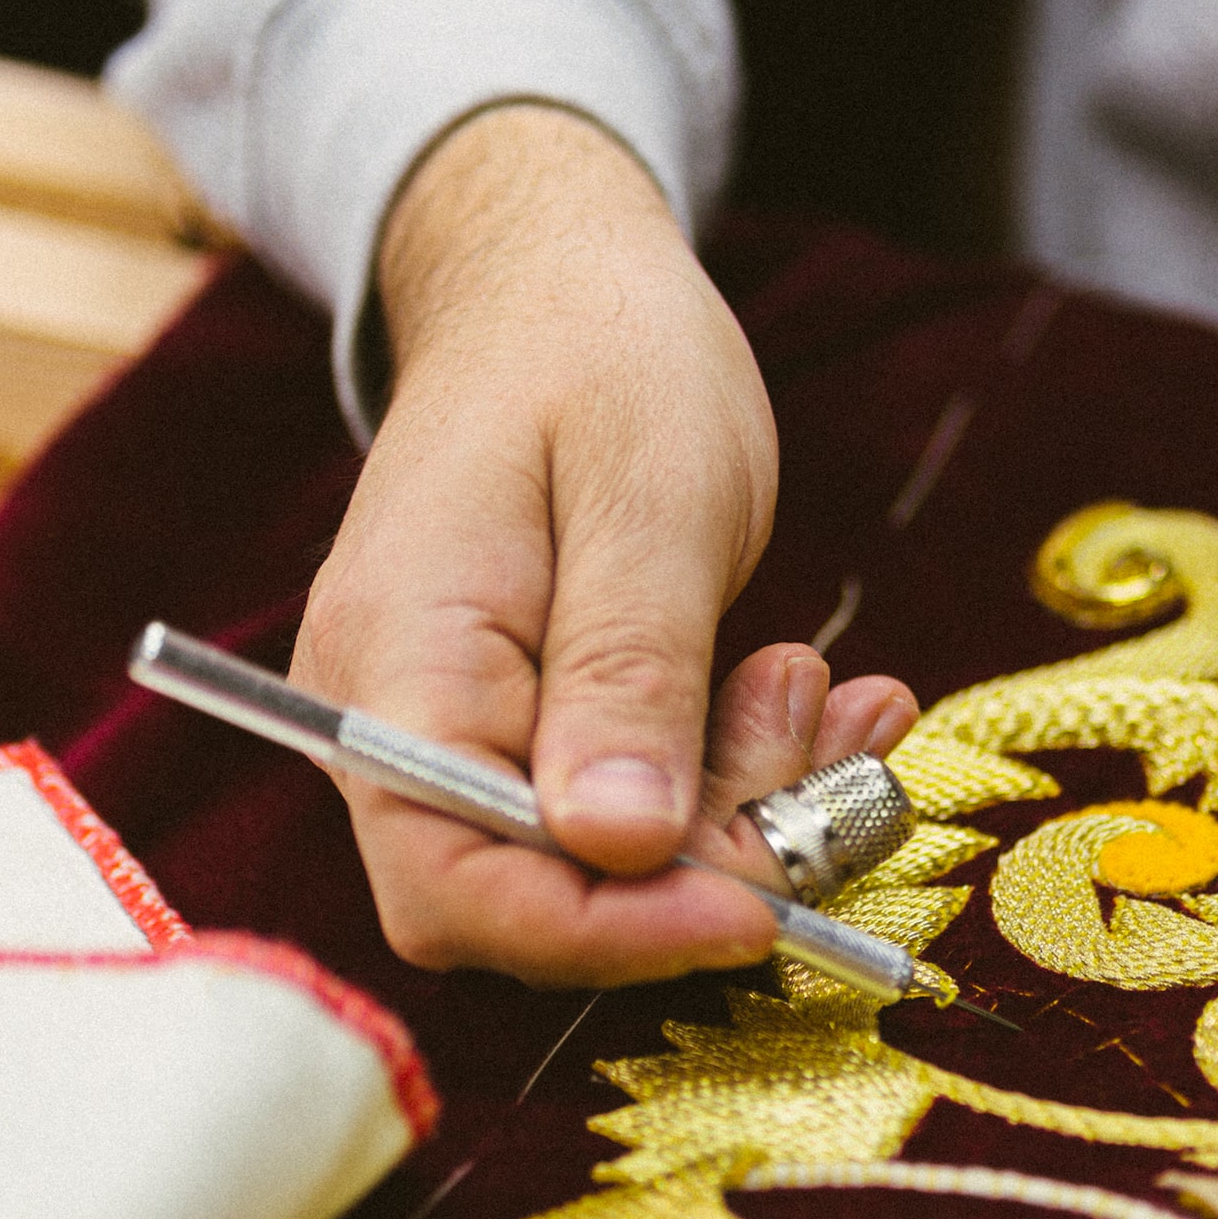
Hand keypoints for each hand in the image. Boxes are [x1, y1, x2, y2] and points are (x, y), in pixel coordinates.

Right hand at [291, 104, 915, 984]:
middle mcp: (401, 722)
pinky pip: (634, 807)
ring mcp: (462, 730)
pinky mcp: (533, 728)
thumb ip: (625, 671)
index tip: (760, 909)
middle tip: (817, 743)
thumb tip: (619, 847)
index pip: (460, 882)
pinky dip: (736, 778)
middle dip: (698, 865)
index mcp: (398, 661)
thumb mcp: (649, 495)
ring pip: (603, 865)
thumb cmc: (601, 355)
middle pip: (533, 898)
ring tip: (820, 688)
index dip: (607, 932)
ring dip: (740, 811)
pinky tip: (811, 704)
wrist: (559, 286)